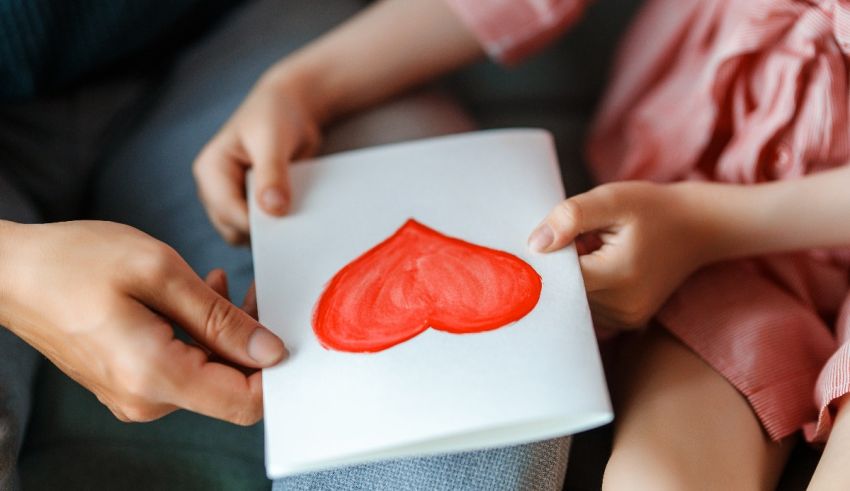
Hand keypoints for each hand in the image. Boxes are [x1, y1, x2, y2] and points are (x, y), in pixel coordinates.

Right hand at [0, 220, 285, 423]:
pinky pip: (183, 369)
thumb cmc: (75, 261)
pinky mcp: (129, 384)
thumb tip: (270, 352)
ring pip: (208, 376)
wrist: (8, 272)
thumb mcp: (160, 272)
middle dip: (251, 342)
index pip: (246, 402)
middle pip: (230, 388)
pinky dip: (198, 337)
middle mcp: (147, 401)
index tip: (279, 322)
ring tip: (214, 284)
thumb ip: (220, 319)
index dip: (276, 369)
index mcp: (156, 376)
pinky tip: (193, 299)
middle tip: (248, 289)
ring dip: (224, 334)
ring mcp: (135, 397)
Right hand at [193, 69, 322, 243]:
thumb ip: (272, 173)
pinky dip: (281, 227)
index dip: (256, 223)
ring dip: (274, 231)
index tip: (287, 223)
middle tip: (297, 221)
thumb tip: (273, 209)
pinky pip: (265, 230)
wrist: (290, 110)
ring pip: (249, 236)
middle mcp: (216, 191)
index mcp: (210, 171)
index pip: (227, 212)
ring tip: (299, 213)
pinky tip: (299, 215)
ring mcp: (235, 201)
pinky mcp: (253, 208)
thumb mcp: (273, 139)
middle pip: (235, 230)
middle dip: (264, 231)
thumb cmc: (275, 115)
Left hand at [527, 182, 711, 329]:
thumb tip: (535, 245)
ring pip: (576, 300)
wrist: (698, 227)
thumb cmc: (653, 209)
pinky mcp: (627, 321)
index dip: (551, 255)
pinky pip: (590, 305)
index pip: (560, 277)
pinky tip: (604, 264)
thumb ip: (571, 217)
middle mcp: (623, 307)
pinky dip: (588, 286)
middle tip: (583, 238)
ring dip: (577, 276)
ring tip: (598, 250)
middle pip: (566, 290)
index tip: (558, 236)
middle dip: (564, 265)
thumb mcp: (611, 199)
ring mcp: (626, 318)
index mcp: (618, 277)